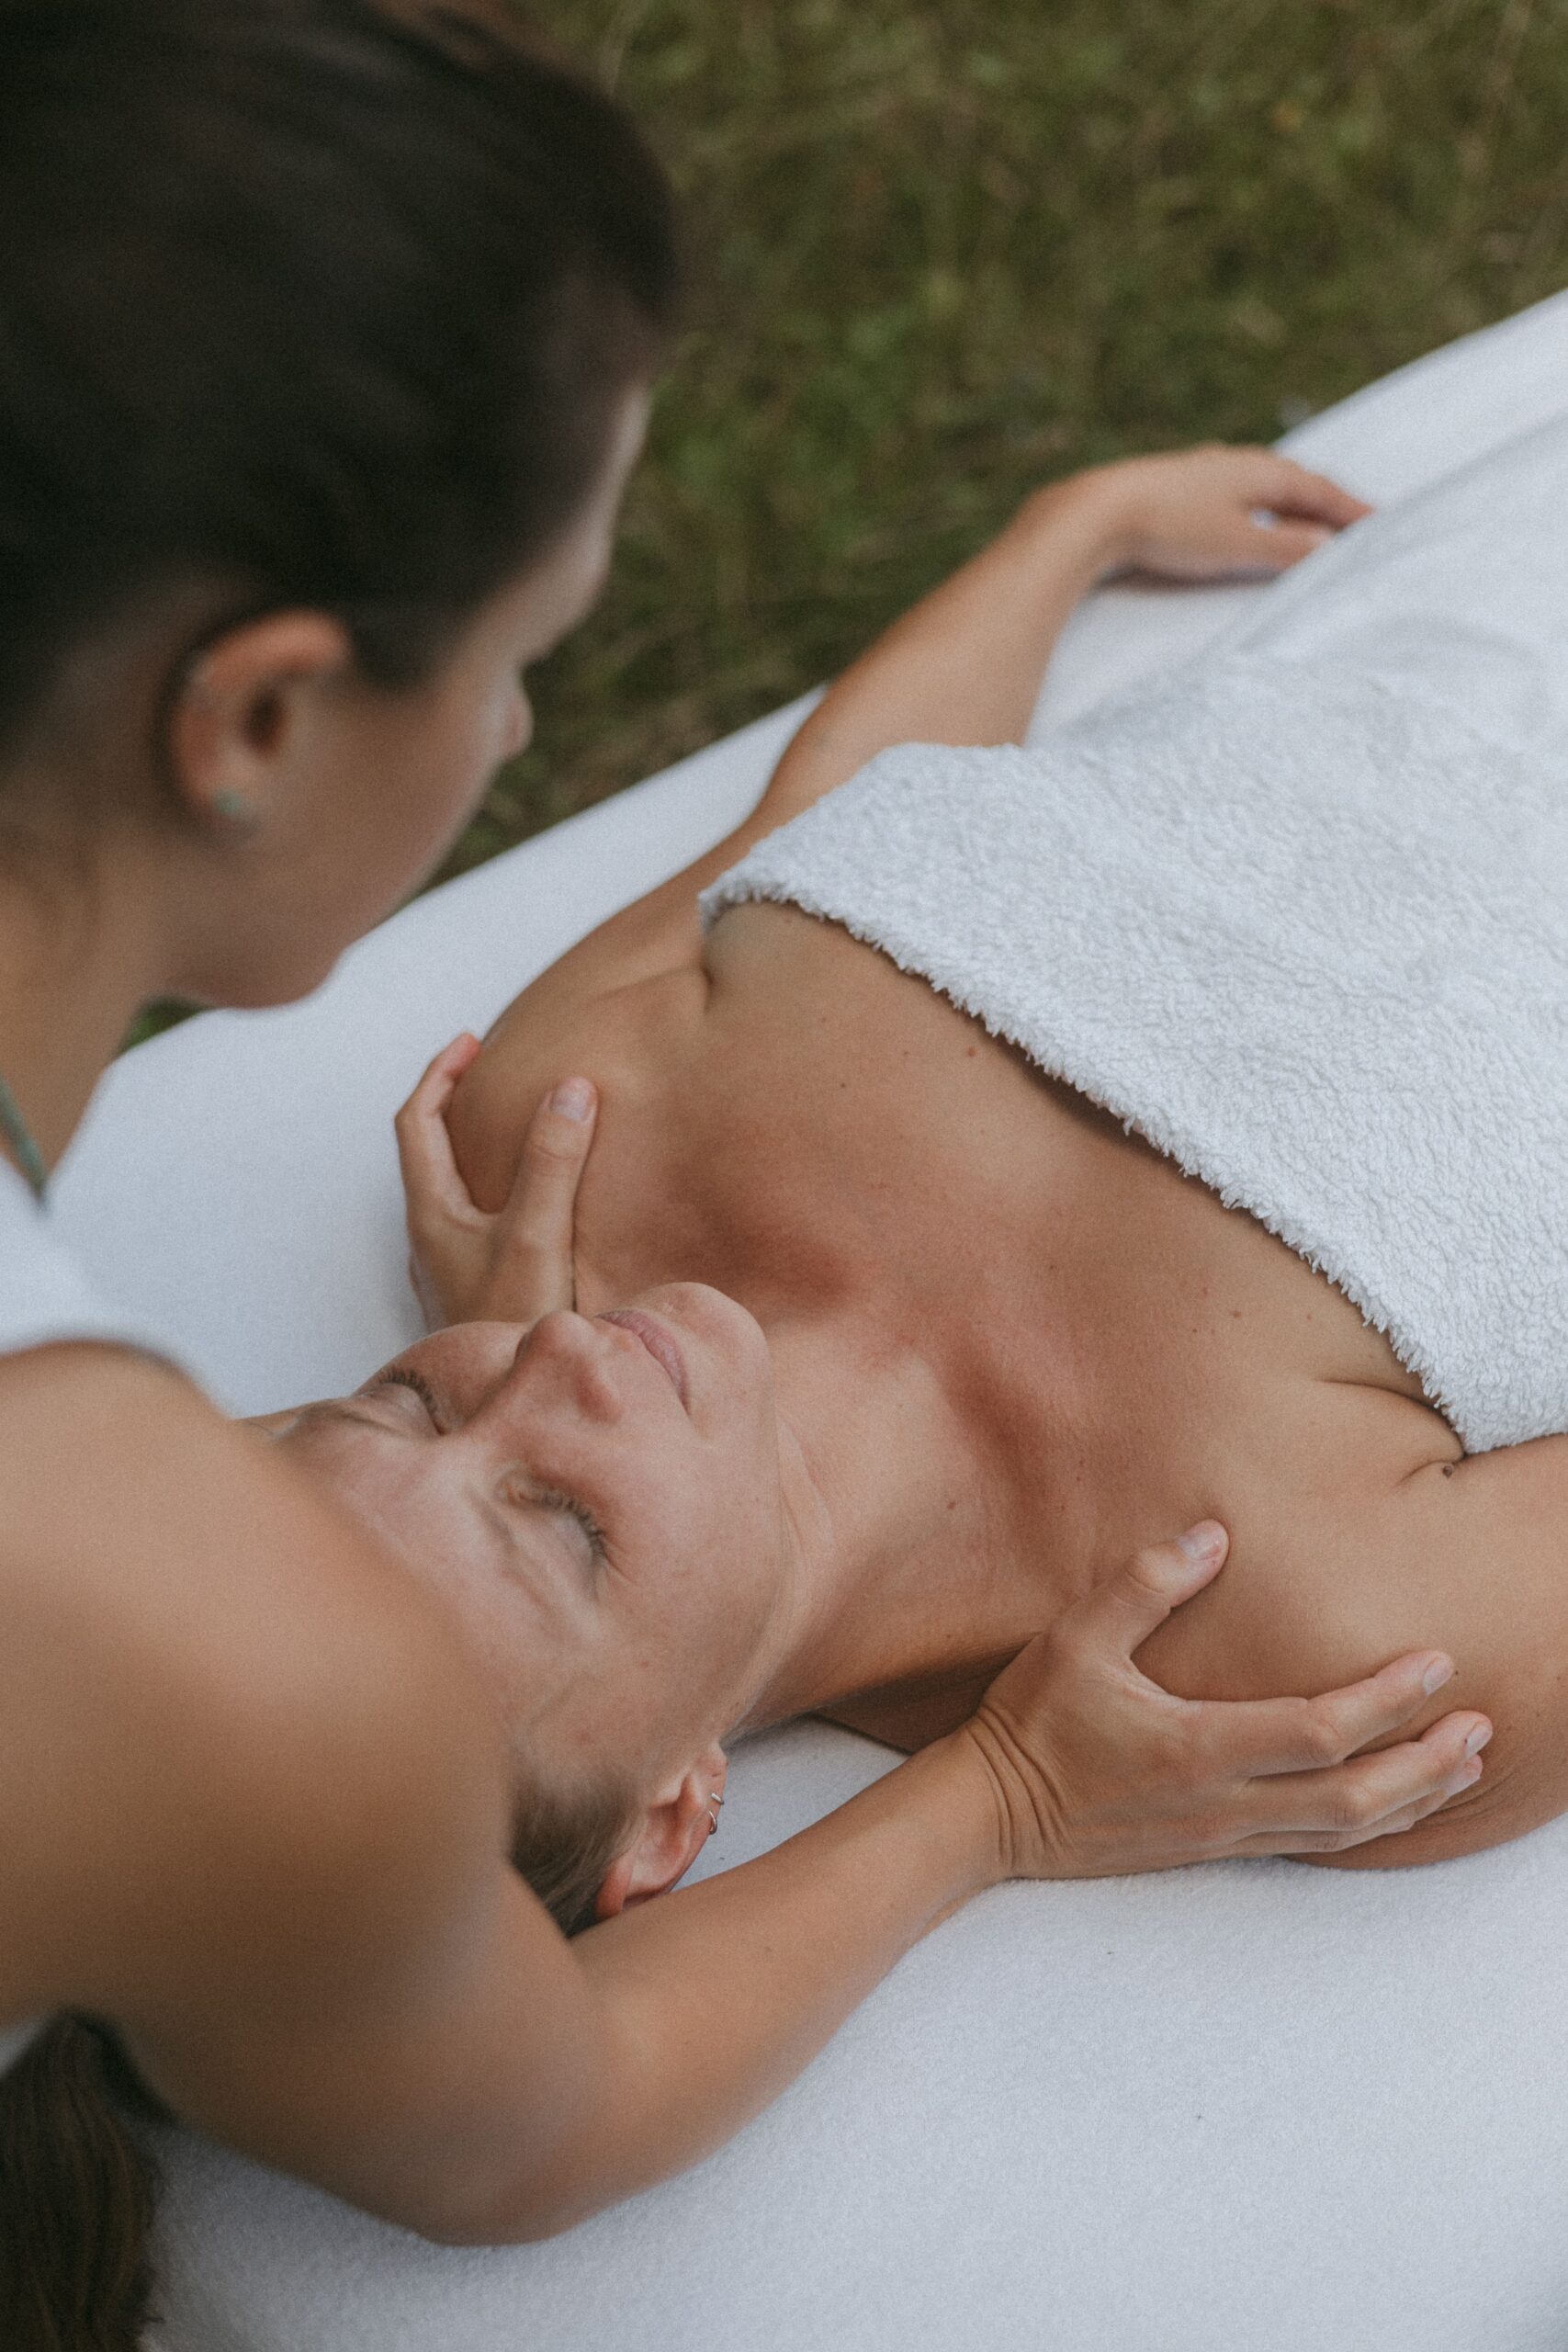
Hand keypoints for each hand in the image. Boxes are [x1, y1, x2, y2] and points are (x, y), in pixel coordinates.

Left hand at [396, 1036, 597, 1327]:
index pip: (417, 1121)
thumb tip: (571, 1086)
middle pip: (426, 1150)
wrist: (496, 1403)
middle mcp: (429, 1236)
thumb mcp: (536, 1236)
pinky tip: (530, 1201)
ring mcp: (448, 1266)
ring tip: (513, 1124)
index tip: (472, 1042)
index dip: (440, 1074)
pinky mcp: (472, 1290)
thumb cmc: (507, 1324)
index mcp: (430, 1212)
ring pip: (448, 1188)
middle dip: (453, 1103)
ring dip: (473, 1147)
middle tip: (488, 1071)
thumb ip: (552, 1162)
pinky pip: (473, 1219)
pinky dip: (494, 1187)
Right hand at [959, 1522, 1490, 1876]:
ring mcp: (1220, 1836)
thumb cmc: (1031, 1721)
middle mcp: (1221, 1804)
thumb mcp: (1076, 1638)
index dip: (1385, 1700)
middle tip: (1481, 1727)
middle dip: (1426, 1764)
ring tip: (1462, 1766)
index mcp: (1195, 1748)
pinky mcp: (1211, 1851)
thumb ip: (1147, 1583)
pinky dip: (1366, 1827)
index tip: (1435, 1664)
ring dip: (1410, 1800)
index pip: (1318, 1730)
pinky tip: (1392, 1807)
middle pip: (1354, 1798)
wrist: (989, 1816)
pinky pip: (1310, 1848)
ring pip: (1341, 1832)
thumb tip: (1215, 1536)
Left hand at [1069, 444, 1371, 581]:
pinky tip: (1244, 514)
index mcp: (1260, 472)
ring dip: (1290, 502)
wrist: (1097, 513)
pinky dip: (1256, 506)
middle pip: (1294, 482)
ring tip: (1307, 517)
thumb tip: (1329, 548)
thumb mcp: (1238, 545)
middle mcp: (1236, 463)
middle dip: (1326, 502)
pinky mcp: (1176, 487)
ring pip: (1261, 484)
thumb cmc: (1171, 527)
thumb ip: (1286, 549)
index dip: (1351, 510)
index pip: (1320, 490)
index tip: (1381, 523)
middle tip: (1353, 520)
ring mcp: (1204, 472)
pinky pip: (1233, 492)